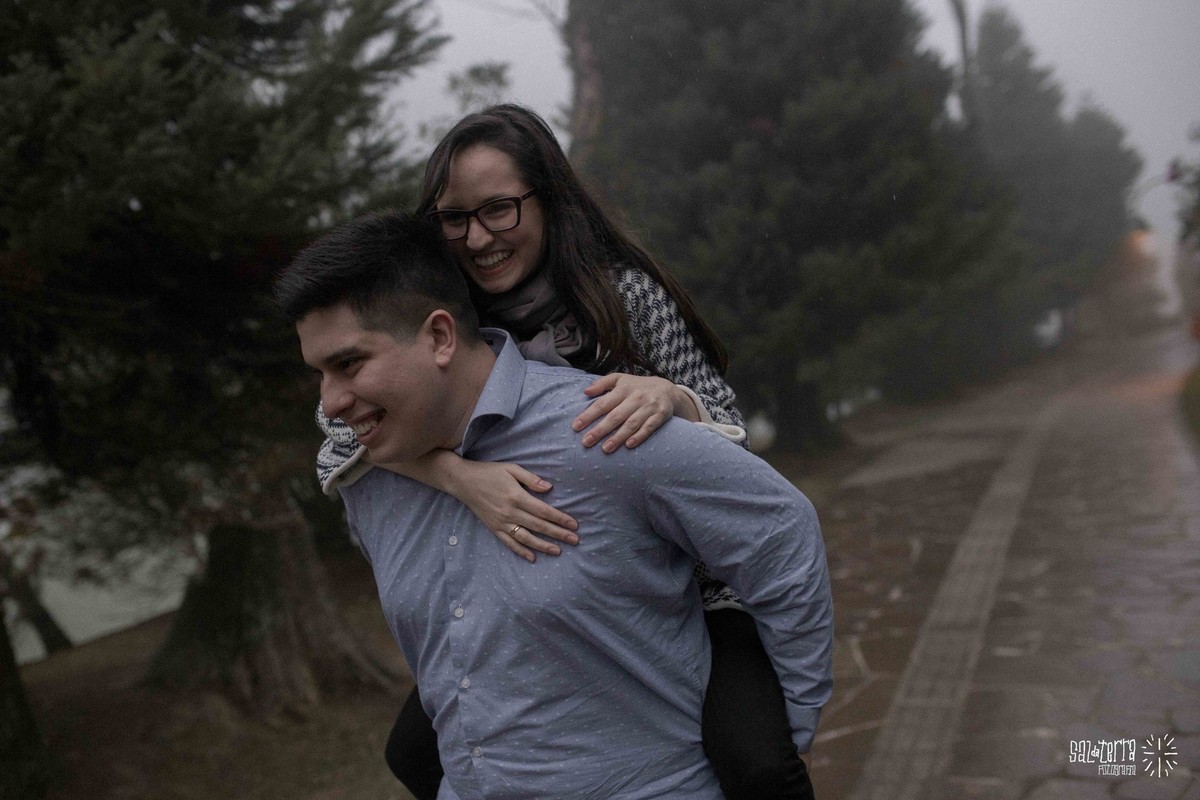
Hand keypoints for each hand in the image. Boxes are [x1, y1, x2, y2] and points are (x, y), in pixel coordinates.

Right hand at [441, 459, 579, 562]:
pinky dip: (521, 551)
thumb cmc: (489, 472)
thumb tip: (549, 488)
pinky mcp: (494, 528)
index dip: (560, 519)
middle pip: (539, 526)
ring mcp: (501, 522)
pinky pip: (509, 543)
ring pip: (526, 538)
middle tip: (575, 540)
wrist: (462, 481)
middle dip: (558, 534)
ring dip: (543, 546)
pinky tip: (533, 557)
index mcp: (517, 496)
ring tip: (558, 551)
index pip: (544, 511)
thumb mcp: (511, 468)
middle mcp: (510, 512)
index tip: (574, 525)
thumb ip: (530, 479)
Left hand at [573, 373, 698, 452]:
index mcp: (623, 388)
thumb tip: (585, 391)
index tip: (576, 427)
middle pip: (615, 415)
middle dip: (600, 430)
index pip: (603, 403)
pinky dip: (639, 436)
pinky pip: (649, 427)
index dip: (589, 415)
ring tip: (605, 449)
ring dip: (618, 437)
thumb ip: (602, 383)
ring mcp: (649, 406)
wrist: (668, 390)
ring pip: (631, 423)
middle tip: (586, 442)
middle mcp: (636, 397)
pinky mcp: (661, 415)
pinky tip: (629, 445)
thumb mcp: (620, 379)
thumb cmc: (637, 387)